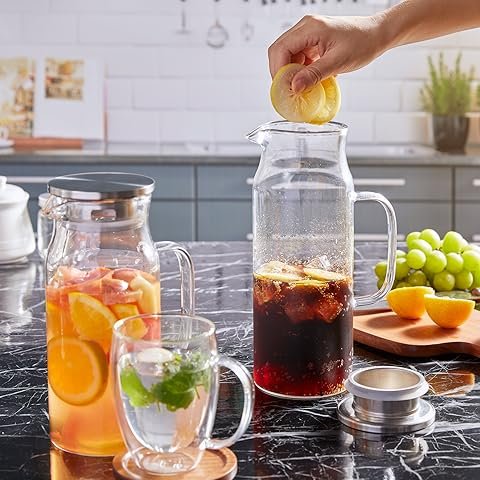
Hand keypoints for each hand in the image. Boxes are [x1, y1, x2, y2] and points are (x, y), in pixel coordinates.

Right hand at [268, 15, 384, 92]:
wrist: (377, 35)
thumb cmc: (363, 43)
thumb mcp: (338, 62)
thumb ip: (314, 75)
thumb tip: (295, 87)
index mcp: (310, 27)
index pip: (280, 49)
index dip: (278, 71)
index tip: (284, 88)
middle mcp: (306, 27)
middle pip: (279, 51)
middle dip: (281, 72)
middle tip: (289, 89)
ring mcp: (308, 33)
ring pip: (287, 55)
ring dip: (291, 72)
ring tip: (301, 85)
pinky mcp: (312, 41)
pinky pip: (297, 57)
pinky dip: (299, 70)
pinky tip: (308, 79)